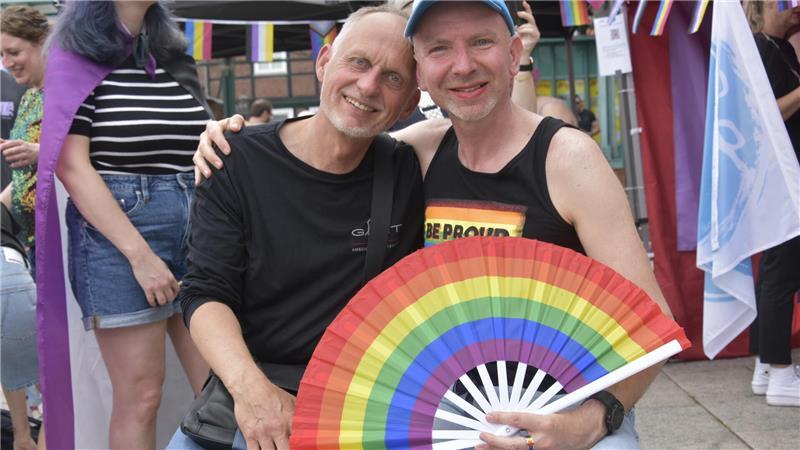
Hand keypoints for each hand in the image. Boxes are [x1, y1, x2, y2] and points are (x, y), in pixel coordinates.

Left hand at [1, 140, 38, 167]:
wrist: (39, 151)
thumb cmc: (25, 147)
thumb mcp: (17, 143)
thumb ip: (7, 142)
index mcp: (20, 142)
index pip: (12, 143)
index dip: (4, 145)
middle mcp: (24, 148)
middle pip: (15, 150)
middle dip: (8, 152)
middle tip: (3, 153)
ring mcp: (27, 155)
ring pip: (18, 156)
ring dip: (11, 158)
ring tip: (7, 158)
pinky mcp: (29, 161)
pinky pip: (22, 163)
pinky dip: (16, 164)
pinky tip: (11, 165)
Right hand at [128, 248, 178, 305]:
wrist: (142, 258)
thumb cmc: (153, 261)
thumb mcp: (165, 268)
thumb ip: (168, 276)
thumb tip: (170, 282)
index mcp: (170, 278)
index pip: (177, 290)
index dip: (175, 294)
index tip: (172, 294)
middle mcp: (165, 284)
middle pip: (170, 297)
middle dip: (169, 299)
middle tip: (166, 299)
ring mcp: (156, 287)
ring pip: (162, 301)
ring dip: (161, 303)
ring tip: (159, 302)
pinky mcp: (147, 289)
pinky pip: (151, 300)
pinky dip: (152, 303)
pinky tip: (152, 303)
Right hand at [194, 114, 245, 184]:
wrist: (235, 138)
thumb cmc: (238, 130)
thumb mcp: (238, 123)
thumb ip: (237, 121)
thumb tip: (235, 128)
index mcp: (214, 127)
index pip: (214, 131)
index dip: (220, 141)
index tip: (228, 151)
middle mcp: (205, 137)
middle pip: (204, 146)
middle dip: (211, 156)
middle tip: (220, 165)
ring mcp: (201, 148)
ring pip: (198, 156)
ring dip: (203, 166)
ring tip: (210, 175)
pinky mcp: (200, 158)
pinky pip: (196, 166)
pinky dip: (198, 174)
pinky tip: (199, 182)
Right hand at [231, 372, 295, 449]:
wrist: (250, 387)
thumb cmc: (270, 394)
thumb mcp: (291, 401)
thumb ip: (299, 415)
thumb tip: (309, 423)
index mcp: (290, 420)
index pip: (300, 441)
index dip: (302, 446)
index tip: (302, 446)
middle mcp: (278, 428)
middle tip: (287, 448)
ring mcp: (263, 433)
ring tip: (275, 448)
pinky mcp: (250, 435)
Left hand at [477, 403, 605, 449]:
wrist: (586, 431)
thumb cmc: (568, 418)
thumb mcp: (548, 411)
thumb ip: (529, 416)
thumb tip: (510, 418)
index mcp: (545, 423)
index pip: (518, 419)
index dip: (501, 418)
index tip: (489, 416)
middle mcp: (543, 440)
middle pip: (513, 444)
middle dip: (494, 442)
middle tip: (482, 437)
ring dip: (498, 449)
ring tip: (483, 447)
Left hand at [516, 1, 539, 58]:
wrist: (520, 54)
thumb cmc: (517, 43)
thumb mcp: (514, 32)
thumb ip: (515, 26)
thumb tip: (512, 20)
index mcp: (528, 26)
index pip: (529, 14)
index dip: (527, 7)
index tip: (523, 2)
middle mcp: (533, 28)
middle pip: (531, 17)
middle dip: (525, 14)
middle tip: (518, 13)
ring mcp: (536, 32)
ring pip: (530, 24)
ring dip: (522, 27)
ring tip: (517, 31)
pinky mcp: (536, 36)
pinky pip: (531, 29)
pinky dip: (524, 30)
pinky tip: (520, 33)